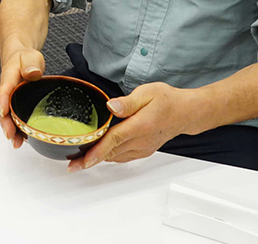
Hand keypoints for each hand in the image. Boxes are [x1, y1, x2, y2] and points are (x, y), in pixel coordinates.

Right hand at [0, 47, 44, 147]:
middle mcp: (9, 92)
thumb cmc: (25, 59)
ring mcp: (13, 101)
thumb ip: (31, 64)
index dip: (3, 101)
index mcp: (9, 78)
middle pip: (4, 109)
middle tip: (10, 134)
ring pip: (10, 117)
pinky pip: (17, 119)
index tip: (3, 111)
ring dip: (12, 130)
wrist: (22, 59)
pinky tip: (25, 139)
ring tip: (17, 142)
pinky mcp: (19, 106)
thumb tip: (32, 72)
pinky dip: (20, 130)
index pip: (4, 90)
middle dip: (6, 123)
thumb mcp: (30, 56)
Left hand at [68, 82, 195, 171]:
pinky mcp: (143, 150)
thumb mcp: (147, 93)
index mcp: (140, 126)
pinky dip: (109, 156)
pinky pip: (122, 156)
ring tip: (80, 160)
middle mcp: (141, 141)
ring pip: (116, 157)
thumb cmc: (167, 100)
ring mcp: (143, 148)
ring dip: (98, 159)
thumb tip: (111, 106)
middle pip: (110, 152)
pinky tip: (99, 153)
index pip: (113, 141)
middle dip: (90, 160)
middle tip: (72, 164)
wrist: (186, 112)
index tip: (82, 162)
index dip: (96, 152)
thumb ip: (127, 102)